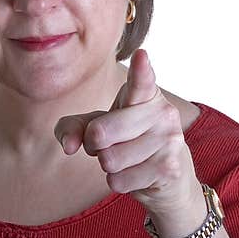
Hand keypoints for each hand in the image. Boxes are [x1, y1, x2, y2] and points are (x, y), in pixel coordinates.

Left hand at [54, 49, 202, 221]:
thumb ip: (74, 127)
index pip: (141, 81)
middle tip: (107, 143)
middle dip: (94, 144)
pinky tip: (136, 174)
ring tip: (127, 158)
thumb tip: (69, 146)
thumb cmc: (127, 141)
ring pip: (109, 160)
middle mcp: (163, 112)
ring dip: (109, 165)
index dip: (140, 70)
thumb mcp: (98, 127)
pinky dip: (119, 182)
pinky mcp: (169, 168)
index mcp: (145, 94)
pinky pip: (119, 181)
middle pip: (101, 133)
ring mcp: (169, 140)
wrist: (169, 177)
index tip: (141, 55)